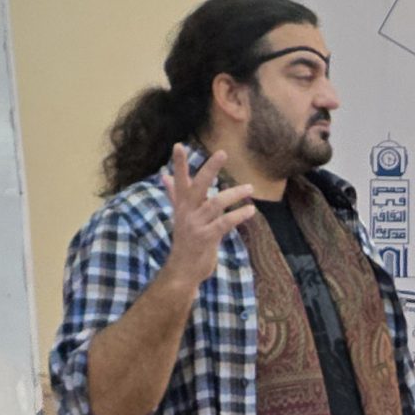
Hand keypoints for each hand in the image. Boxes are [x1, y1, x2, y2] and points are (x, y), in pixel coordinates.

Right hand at [162, 144, 256, 292]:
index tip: (178, 145)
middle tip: (222, 152)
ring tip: (250, 189)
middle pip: (198, 186)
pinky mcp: (206, 238)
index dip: (179, 164)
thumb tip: (164, 175)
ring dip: (234, 194)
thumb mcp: (179, 215)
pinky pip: (224, 223)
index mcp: (182, 205)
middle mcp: (186, 212)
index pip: (179, 180)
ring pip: (215, 203)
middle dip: (210, 169)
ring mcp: (195, 225)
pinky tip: (250, 211)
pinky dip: (238, 216)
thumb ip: (174, 194)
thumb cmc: (185, 240)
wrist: (182, 270)